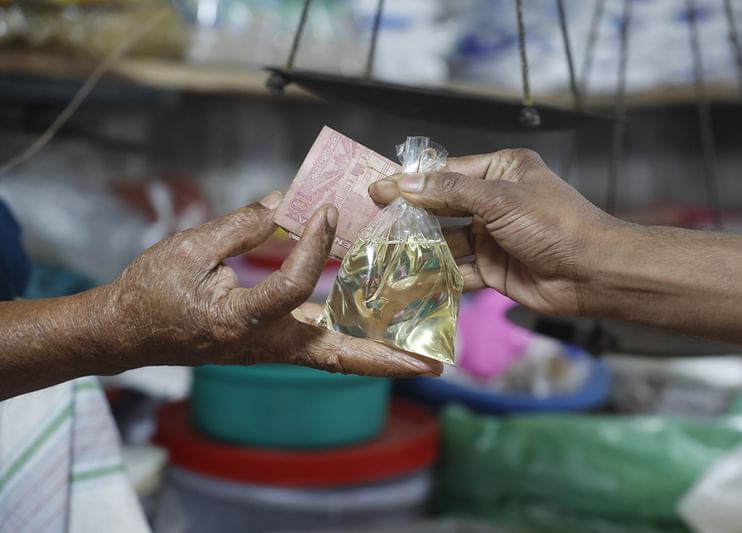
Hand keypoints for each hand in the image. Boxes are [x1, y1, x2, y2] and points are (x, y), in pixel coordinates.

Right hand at [99, 192, 441, 376]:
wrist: (126, 332)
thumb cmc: (150, 292)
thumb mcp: (189, 248)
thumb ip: (242, 225)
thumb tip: (287, 202)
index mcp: (239, 319)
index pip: (294, 287)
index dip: (312, 246)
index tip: (325, 211)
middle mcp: (263, 343)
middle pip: (336, 356)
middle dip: (386, 359)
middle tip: (433, 364)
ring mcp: (269, 349)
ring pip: (334, 357)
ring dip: (378, 357)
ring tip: (421, 356)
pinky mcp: (269, 345)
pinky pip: (319, 347)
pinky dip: (351, 341)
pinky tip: (377, 329)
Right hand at [369, 149, 618, 315]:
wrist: (594, 273)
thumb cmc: (555, 224)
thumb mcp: (500, 199)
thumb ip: (450, 193)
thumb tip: (405, 184)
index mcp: (502, 171)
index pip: (446, 173)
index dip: (411, 182)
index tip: (377, 189)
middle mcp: (495, 202)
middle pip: (442, 208)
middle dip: (411, 217)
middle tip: (373, 223)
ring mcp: (493, 237)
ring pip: (447, 242)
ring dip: (421, 250)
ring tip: (386, 254)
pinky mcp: (494, 269)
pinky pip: (458, 271)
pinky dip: (438, 277)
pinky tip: (412, 280)